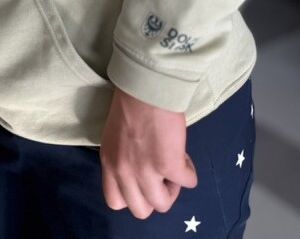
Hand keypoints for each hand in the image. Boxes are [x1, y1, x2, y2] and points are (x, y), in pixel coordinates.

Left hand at [100, 88, 197, 218]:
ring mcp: (145, 171)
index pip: (114, 201)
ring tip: (173, 166)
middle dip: (154, 196)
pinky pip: (188, 182)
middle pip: (140, 210)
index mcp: (109, 164)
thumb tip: (144, 172)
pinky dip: (190, 172)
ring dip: (173, 187)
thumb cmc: (131, 106)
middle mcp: (123, 172)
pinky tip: (183, 155)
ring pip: (163, 204)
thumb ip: (124, 160)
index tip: (142, 179)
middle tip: (161, 175)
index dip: (133, 195)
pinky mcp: (169, 165)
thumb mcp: (116, 139)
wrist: (145, 89)